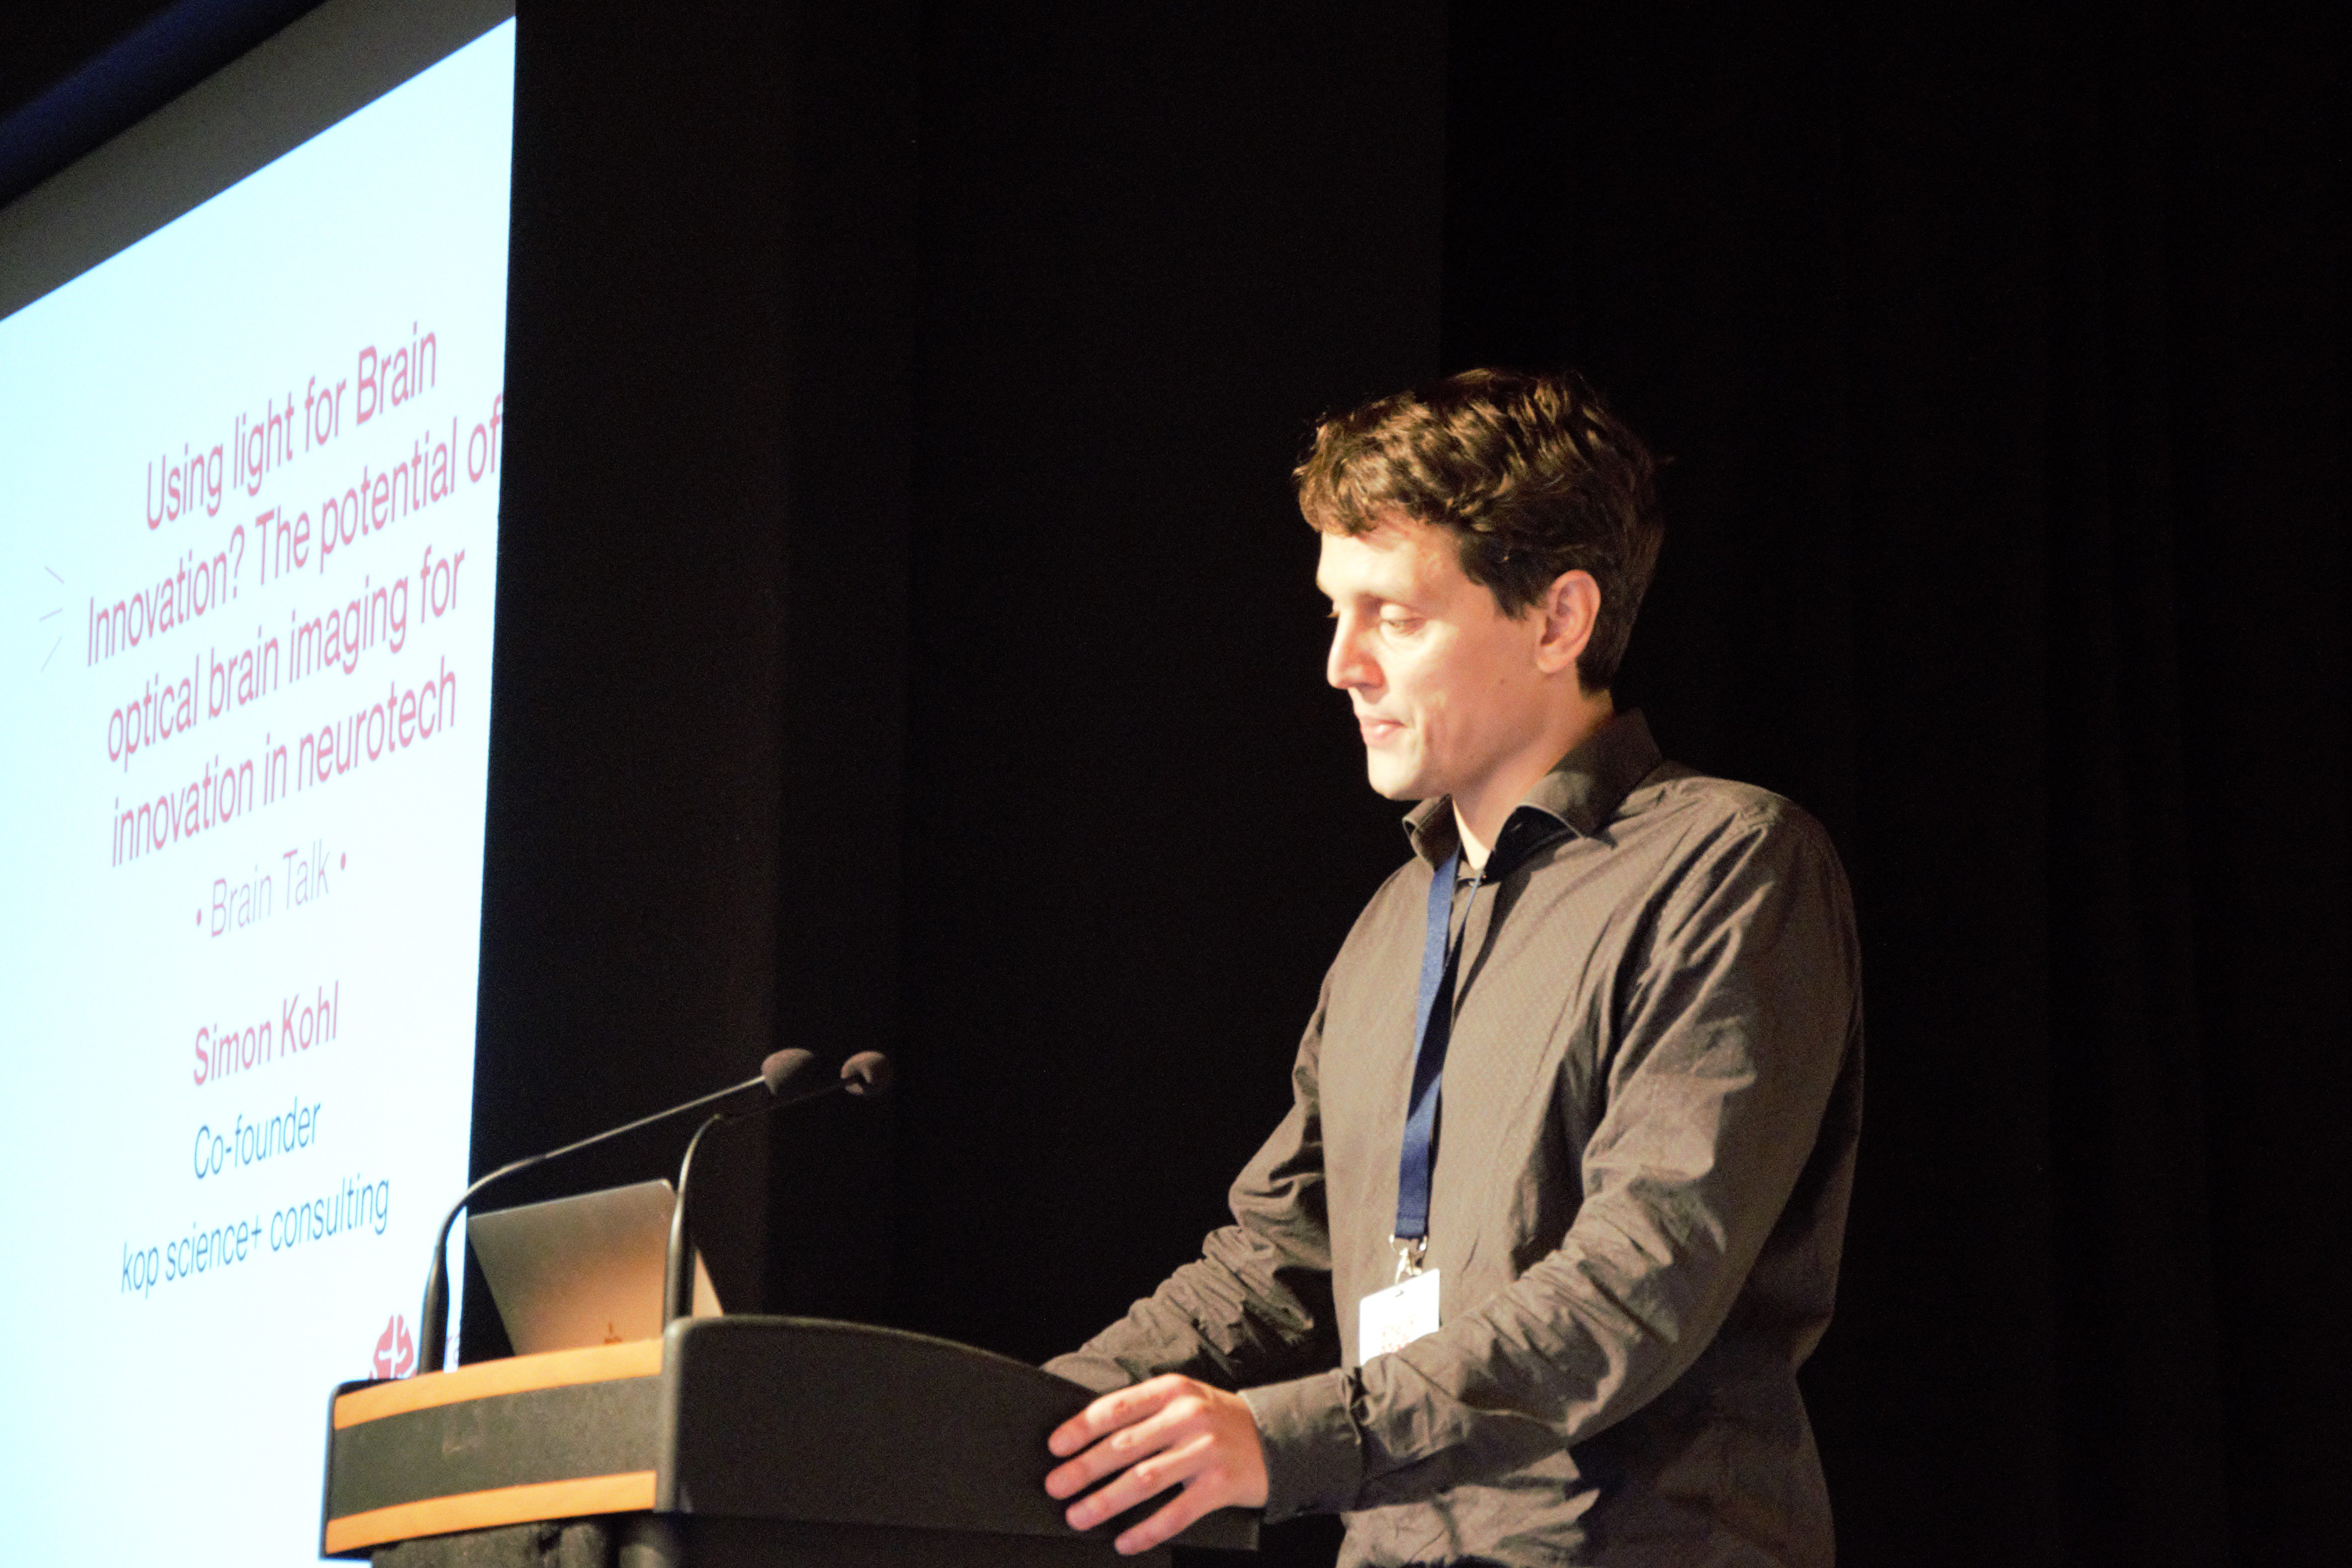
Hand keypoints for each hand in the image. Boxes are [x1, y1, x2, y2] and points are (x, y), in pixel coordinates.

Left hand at [1044, 1374, 1269, 1554]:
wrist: (1277, 1437)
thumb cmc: (1215, 1420)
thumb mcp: (1183, 1400)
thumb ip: (1144, 1413)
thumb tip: (1089, 1441)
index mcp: (1172, 1390)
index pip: (1116, 1408)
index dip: (1081, 1428)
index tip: (1055, 1446)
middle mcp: (1189, 1417)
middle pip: (1125, 1446)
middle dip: (1084, 1469)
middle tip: (1055, 1486)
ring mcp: (1206, 1451)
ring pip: (1144, 1481)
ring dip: (1105, 1501)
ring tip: (1078, 1515)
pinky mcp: (1221, 1485)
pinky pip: (1176, 1513)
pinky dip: (1146, 1530)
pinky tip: (1124, 1541)